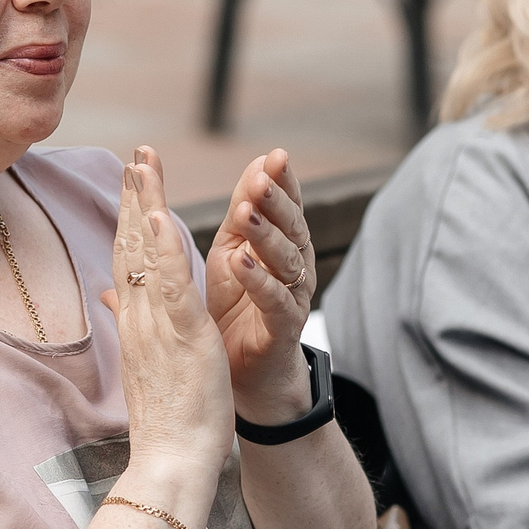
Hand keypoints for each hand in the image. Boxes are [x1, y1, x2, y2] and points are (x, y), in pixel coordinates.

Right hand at [96, 146, 233, 487]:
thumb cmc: (166, 420)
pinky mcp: (181, 338)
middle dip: (136, 195)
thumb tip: (110, 295)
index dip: (131, 214)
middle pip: (131, 245)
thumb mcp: (147, 363)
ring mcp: (157, 326)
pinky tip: (163, 218)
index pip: (129, 257)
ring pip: (147, 256)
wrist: (170, 463)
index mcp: (137, 322)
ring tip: (143, 164)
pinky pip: (170, 287)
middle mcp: (140, 317)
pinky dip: (166, 250)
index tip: (134, 176)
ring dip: (146, 206)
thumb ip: (130, 323)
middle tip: (137, 151)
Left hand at [204, 147, 316, 422]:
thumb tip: (256, 162)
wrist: (246, 373)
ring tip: (245, 211)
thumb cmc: (238, 307)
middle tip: (261, 177)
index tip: (274, 155)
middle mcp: (295, 267)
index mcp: (281, 245)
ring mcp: (292, 297)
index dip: (282, 181)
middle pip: (291, 227)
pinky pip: (274, 301)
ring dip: (265, 234)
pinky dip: (258, 282)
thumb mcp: (233, 250)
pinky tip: (241, 264)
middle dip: (276, 200)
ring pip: (285, 261)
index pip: (286, 206)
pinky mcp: (282, 329)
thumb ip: (242, 210)